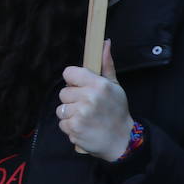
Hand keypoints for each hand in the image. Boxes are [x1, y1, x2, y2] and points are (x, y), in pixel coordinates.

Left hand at [58, 41, 133, 161]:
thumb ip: (106, 64)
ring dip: (70, 114)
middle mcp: (88, 98)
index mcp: (98, 84)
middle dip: (72, 99)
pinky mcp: (74, 129)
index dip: (73, 80)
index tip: (80, 87)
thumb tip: (105, 42)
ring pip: (61, 109)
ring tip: (85, 117)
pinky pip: (61, 123)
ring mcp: (80, 114)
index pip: (69, 73)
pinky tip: (83, 127)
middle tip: (86, 105)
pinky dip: (70, 126)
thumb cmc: (117, 111)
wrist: (122, 140)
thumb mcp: (115, 86)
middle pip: (63, 92)